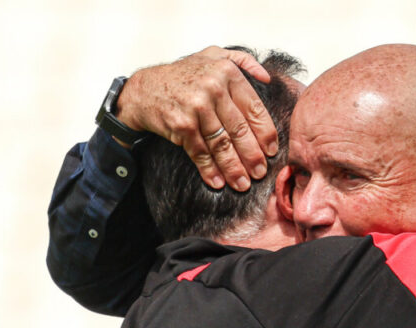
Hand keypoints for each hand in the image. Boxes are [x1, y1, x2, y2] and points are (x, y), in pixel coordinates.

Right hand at [116, 46, 278, 190]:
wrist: (143, 89)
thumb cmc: (182, 76)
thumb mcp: (213, 56)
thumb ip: (242, 61)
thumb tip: (267, 78)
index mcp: (227, 73)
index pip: (254, 108)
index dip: (265, 133)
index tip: (271, 150)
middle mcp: (213, 88)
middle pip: (240, 130)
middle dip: (253, 156)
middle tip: (260, 172)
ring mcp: (197, 107)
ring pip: (222, 144)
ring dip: (234, 168)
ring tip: (242, 183)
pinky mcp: (182, 125)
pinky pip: (201, 152)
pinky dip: (210, 170)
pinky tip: (217, 182)